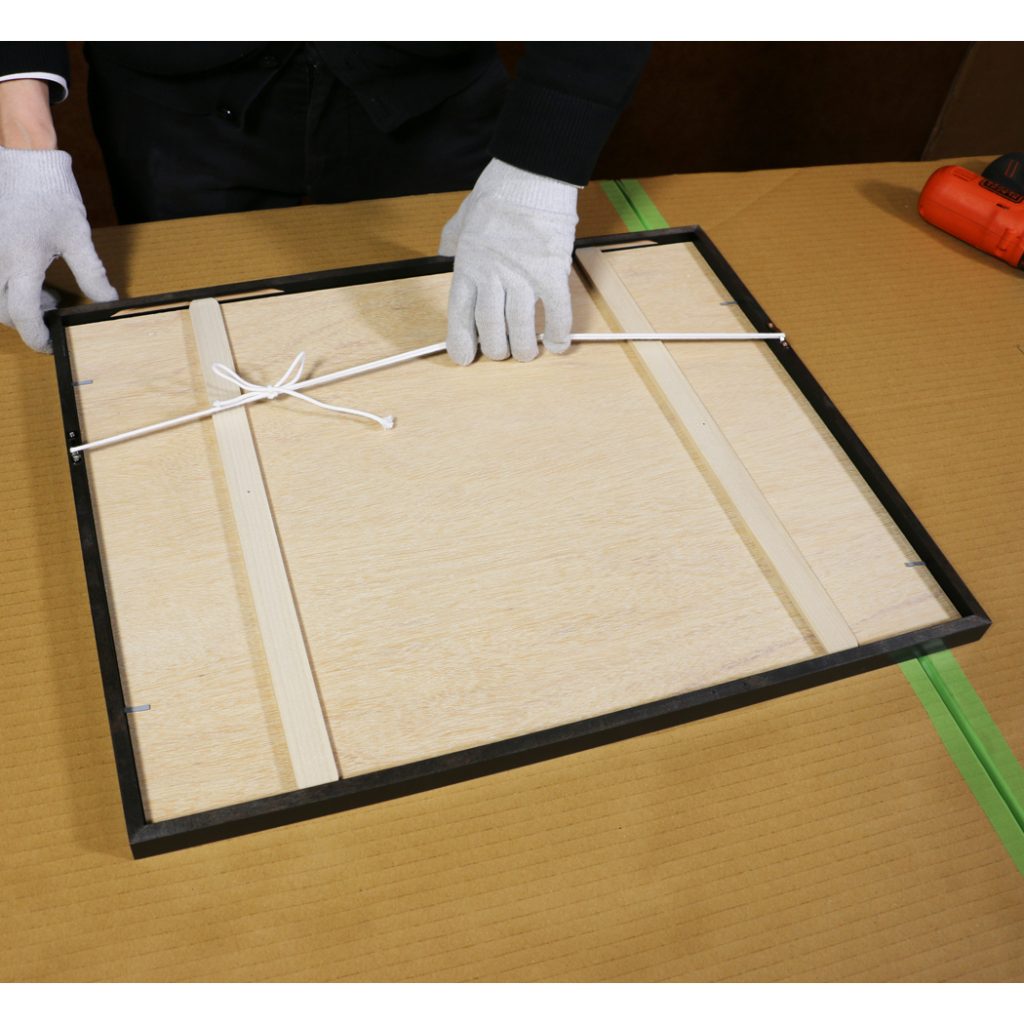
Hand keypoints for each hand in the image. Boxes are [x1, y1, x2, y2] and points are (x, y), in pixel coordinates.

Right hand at [0, 146, 117, 352]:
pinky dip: (7, 286)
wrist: (24, 160)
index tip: (50, 345)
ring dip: (16, 305)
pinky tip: (29, 277)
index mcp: (22, 261)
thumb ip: (92, 274)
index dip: (37, 336)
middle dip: (27, 321)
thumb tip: (107, 302)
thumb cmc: (52, 194)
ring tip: (45, 294)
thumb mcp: (78, 237)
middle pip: (5, 311)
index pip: (23, 314)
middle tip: (53, 314)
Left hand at [439, 158, 577, 364]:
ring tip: (528, 353)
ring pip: (522, 329)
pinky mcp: (552, 272)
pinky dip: (559, 333)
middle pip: (491, 330)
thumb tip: (443, 253)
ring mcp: (523, 276)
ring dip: (525, 349)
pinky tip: (558, 345)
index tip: (465, 359)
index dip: (462, 343)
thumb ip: (452, 241)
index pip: (460, 316)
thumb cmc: (498, 193)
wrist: (532, 173)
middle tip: (503, 352)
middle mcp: (493, 277)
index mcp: (468, 266)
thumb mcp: (463, 218)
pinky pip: (556, 312)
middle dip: (497, 350)